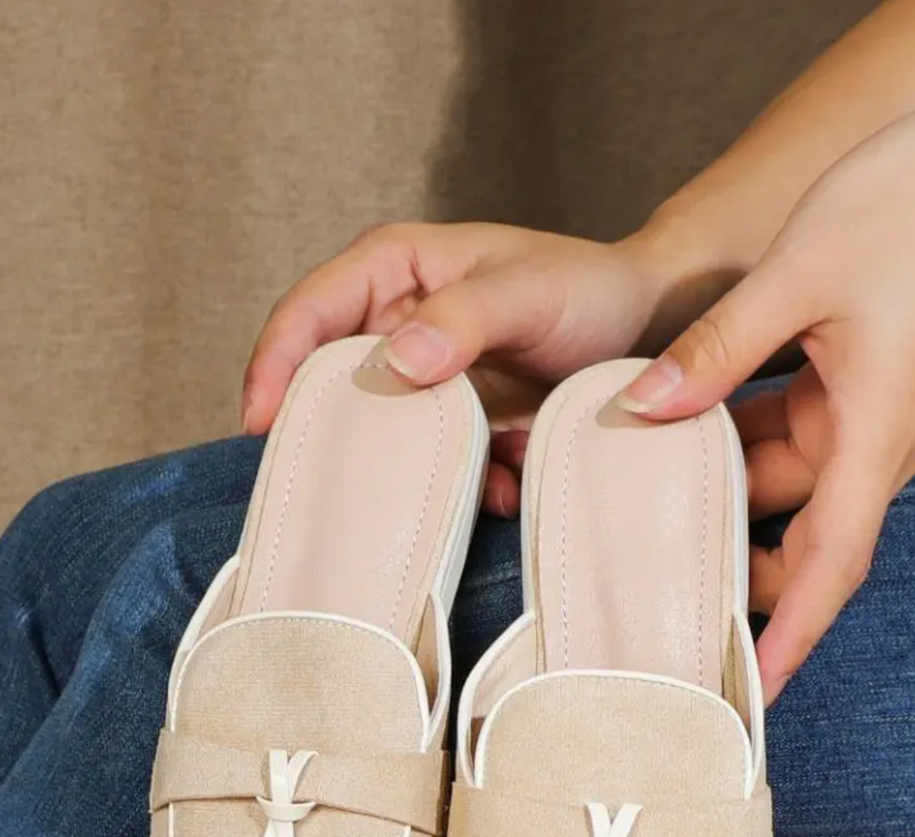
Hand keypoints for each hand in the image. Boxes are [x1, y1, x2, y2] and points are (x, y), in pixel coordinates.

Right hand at [242, 221, 704, 515]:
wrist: (652, 330)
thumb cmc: (590, 290)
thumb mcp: (529, 294)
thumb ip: (463, 319)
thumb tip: (397, 363)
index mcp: (394, 268)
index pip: (309, 311)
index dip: (275, 365)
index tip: (262, 424)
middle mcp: (397, 322)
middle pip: (330, 384)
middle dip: (336, 436)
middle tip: (334, 485)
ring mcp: (425, 378)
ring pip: (382, 435)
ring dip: (411, 470)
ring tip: (455, 488)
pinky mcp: (458, 424)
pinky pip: (436, 464)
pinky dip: (465, 486)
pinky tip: (504, 490)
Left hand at [617, 81, 914, 704]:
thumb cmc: (914, 203)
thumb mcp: (801, 273)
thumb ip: (719, 348)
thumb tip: (644, 408)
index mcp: (874, 434)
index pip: (830, 566)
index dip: (790, 635)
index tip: (750, 692)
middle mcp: (871, 441)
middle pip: (798, 543)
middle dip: (736, 583)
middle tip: (657, 620)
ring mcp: (861, 414)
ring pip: (779, 488)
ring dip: (718, 504)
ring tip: (634, 533)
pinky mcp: (848, 382)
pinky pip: (781, 437)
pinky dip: (728, 447)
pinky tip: (664, 443)